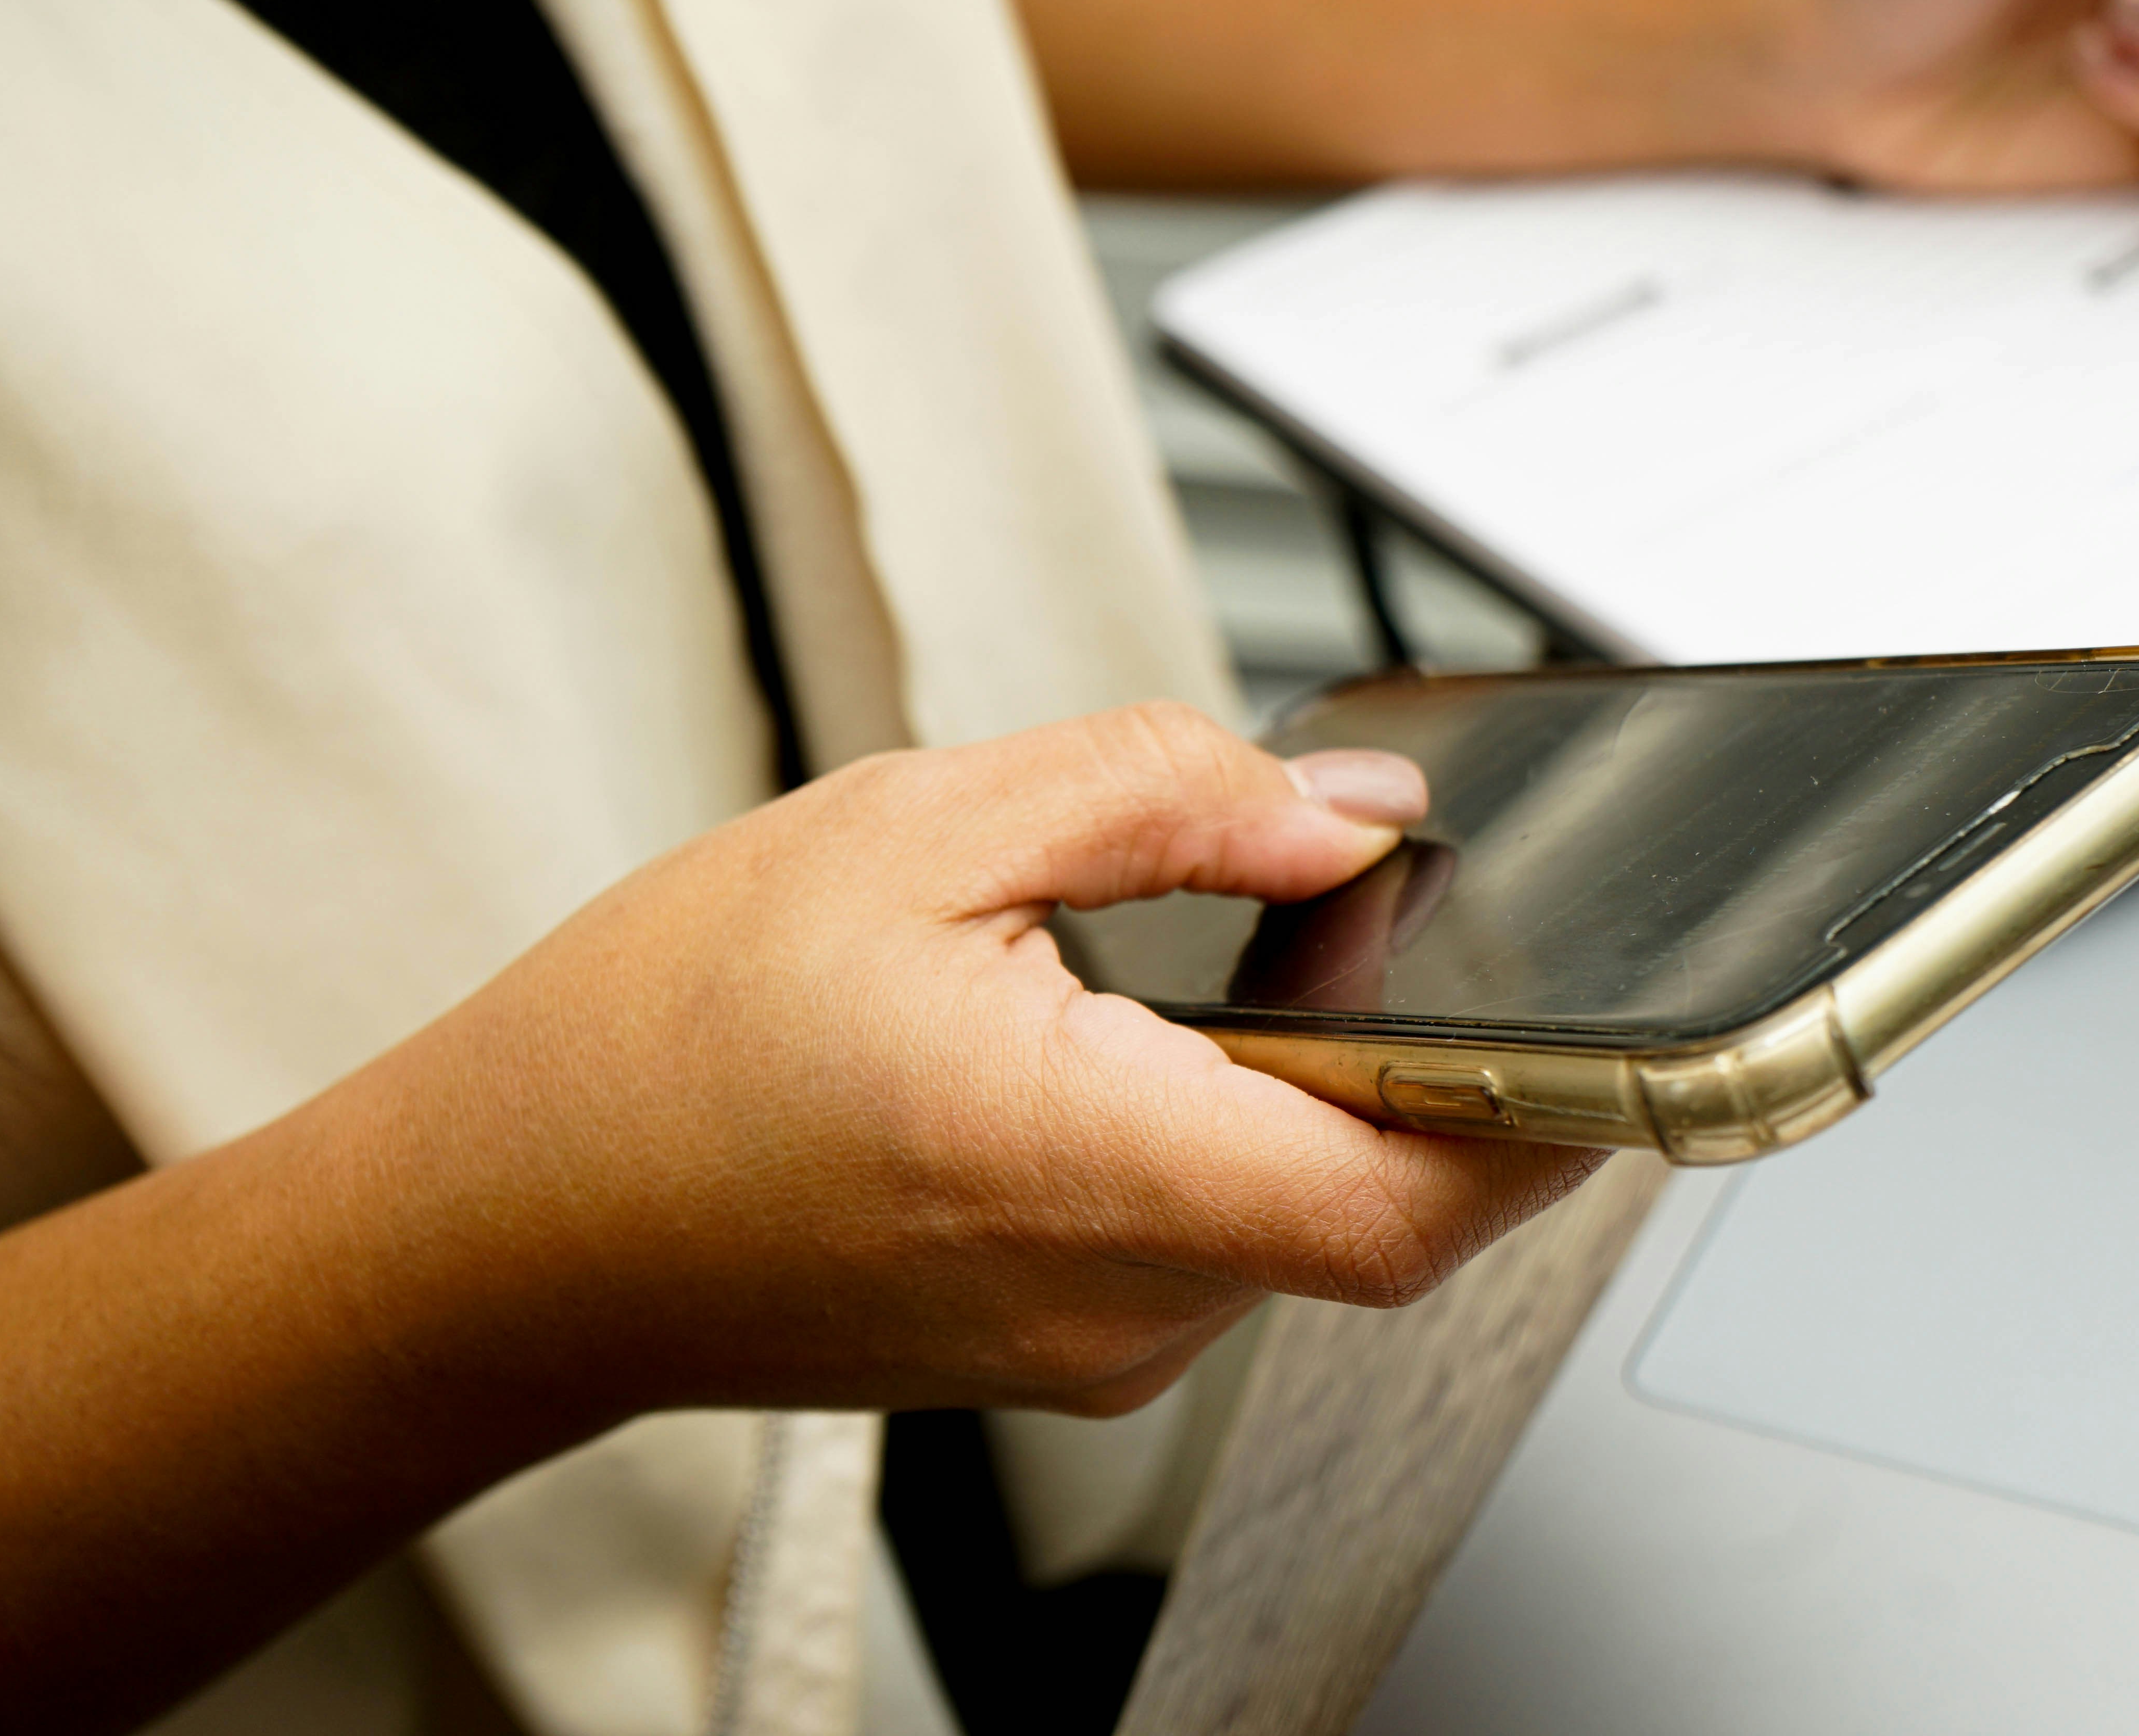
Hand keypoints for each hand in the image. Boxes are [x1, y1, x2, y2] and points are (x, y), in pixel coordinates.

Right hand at [354, 704, 1599, 1422]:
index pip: (1413, 1195)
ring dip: (1323, 1087)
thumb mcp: (917, 828)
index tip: (1631, 1019)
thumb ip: (1164, 792)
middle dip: (1438, 1055)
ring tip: (1244, 954)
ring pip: (1305, 1213)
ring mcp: (1093, 1344)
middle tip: (1412, 914)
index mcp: (1081, 1164)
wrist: (508, 1227)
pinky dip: (1243, 1132)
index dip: (1555, 1113)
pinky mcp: (1066, 1345)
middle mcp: (1113, 1298)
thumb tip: (1345, 811)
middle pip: (1381, 1195)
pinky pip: (1222, 1237)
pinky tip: (1160, 1037)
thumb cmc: (659, 1042)